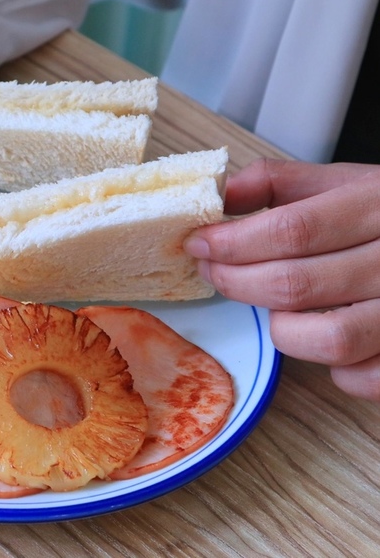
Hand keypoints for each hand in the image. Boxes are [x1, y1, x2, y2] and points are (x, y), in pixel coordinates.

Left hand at [185, 159, 379, 399]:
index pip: (292, 230)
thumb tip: (219, 194)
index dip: (233, 242)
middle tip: (214, 272)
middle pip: (296, 285)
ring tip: (274, 308)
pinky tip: (325, 335)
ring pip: (328, 340)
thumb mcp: (348, 182)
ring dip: (283, 328)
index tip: (198, 244)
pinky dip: (332, 367)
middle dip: (237, 282)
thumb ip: (282, 183)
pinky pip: (361, 377)